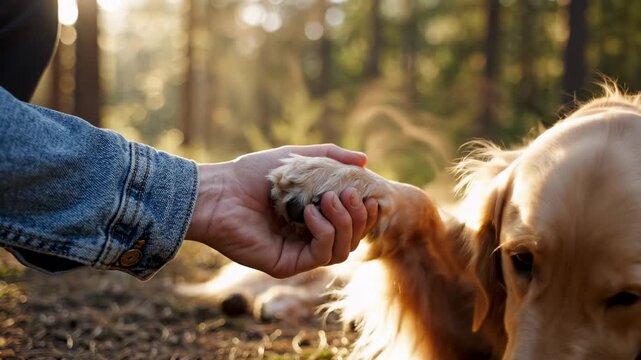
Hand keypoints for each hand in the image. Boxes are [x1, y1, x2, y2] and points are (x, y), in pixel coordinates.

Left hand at [185, 144, 378, 277]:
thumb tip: (365, 160)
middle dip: (357, 216)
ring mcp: (298, 252)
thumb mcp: (298, 158)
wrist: (219, 192)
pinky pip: (321, 255)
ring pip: (341, 250)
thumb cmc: (252, 174)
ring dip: (343, 223)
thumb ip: (330, 157)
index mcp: (314, 216)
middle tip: (347, 193)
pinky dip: (323, 232)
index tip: (368, 194)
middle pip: (351, 239)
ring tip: (327, 199)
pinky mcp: (287, 264)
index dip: (364, 212)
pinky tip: (309, 213)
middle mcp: (308, 237)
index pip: (351, 222)